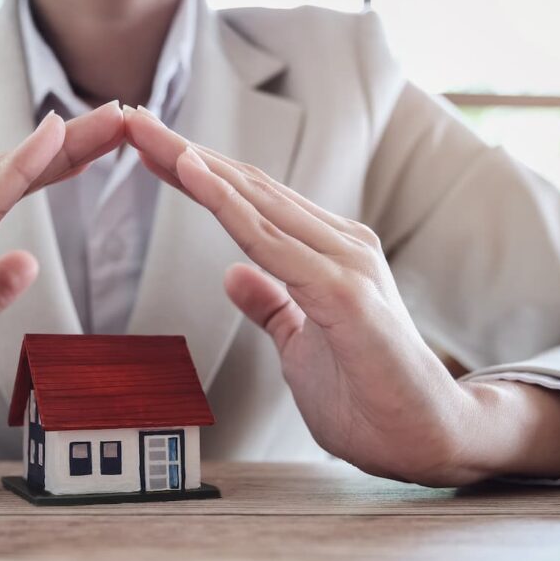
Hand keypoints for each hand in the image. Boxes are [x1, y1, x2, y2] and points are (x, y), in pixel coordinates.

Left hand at [123, 106, 506, 485]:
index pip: (251, 202)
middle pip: (249, 188)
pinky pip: (272, 242)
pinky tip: (193, 175)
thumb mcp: (299, 343)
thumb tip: (231, 274)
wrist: (426, 438)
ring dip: (196, 165)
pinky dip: (228, 206)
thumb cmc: (367, 394)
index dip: (198, 174)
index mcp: (327, 254)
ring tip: (148, 134)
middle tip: (133, 122)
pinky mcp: (345, 291)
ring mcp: (345, 263)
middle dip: (184, 154)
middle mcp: (339, 244)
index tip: (149, 151)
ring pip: (256, 202)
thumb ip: (272, 305)